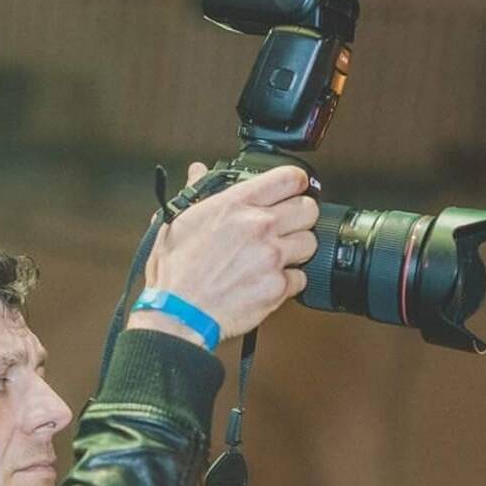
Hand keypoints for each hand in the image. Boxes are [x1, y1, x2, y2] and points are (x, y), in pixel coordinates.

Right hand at [131, 161, 318, 342]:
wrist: (178, 313)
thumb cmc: (174, 272)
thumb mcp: (177, 221)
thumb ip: (195, 192)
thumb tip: (197, 172)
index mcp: (235, 204)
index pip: (289, 177)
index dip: (295, 182)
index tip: (293, 189)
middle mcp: (259, 226)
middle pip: (308, 208)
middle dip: (301, 216)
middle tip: (288, 225)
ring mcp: (272, 257)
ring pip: (310, 243)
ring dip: (298, 249)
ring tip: (277, 256)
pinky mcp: (278, 287)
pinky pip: (301, 278)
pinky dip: (289, 281)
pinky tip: (269, 281)